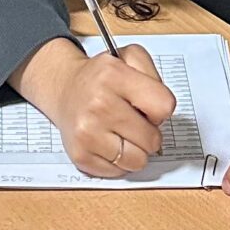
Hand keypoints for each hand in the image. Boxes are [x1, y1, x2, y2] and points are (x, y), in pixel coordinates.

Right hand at [13, 37, 176, 177]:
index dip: (160, 108)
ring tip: (122, 133)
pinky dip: (118, 161)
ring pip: (138, 161)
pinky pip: (119, 172)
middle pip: (153, 139)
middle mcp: (98, 104)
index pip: (164, 106)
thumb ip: (154, 77)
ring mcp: (87, 133)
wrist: (65, 89)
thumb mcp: (130, 57)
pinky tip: (108, 142)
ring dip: (135, 150)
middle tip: (134, 120)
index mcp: (113, 75)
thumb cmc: (101, 78)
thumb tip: (161, 114)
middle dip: (148, 132)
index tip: (148, 105)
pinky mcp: (81, 155)